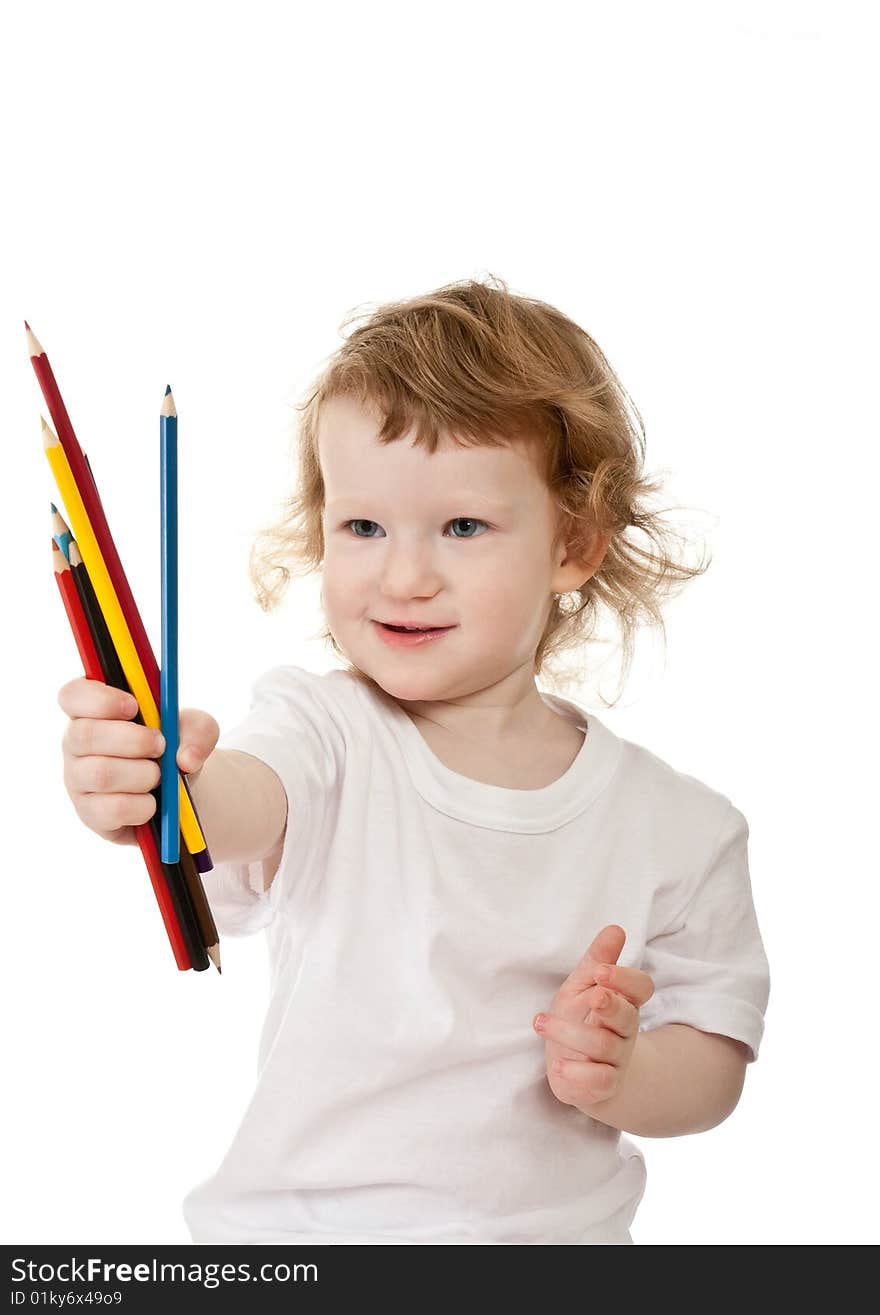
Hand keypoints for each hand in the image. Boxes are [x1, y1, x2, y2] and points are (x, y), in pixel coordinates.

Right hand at [59, 676, 218, 846]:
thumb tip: (185, 760)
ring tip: (159, 776)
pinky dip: (142, 805)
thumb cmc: (175, 747)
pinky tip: (152, 802)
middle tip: (160, 745)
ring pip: (101, 774)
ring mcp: (78, 780)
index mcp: (93, 710)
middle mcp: (76, 743)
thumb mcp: (196, 729)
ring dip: (142, 774)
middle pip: (84, 735)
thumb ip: (199, 731)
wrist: (179, 790)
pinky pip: (112, 809)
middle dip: (132, 740)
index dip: (99, 699)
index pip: (72, 695)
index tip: (133, 706)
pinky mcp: (90, 813)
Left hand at [533, 924, 654, 1108]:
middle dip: (611, 1005)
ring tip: (541, 1022)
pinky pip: (599, 1080)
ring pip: (603, 1045)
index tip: (601, 971)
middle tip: (593, 996)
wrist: (582, 1072)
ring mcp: (616, 1059)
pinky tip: (558, 1064)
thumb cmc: (582, 1020)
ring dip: (570, 1033)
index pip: (641, 987)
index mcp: (623, 1001)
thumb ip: (598, 960)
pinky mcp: (604, 1084)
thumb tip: (615, 929)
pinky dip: (577, 1072)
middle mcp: (624, 1030)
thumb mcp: (583, 986)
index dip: (626, 980)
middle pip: (627, 1017)